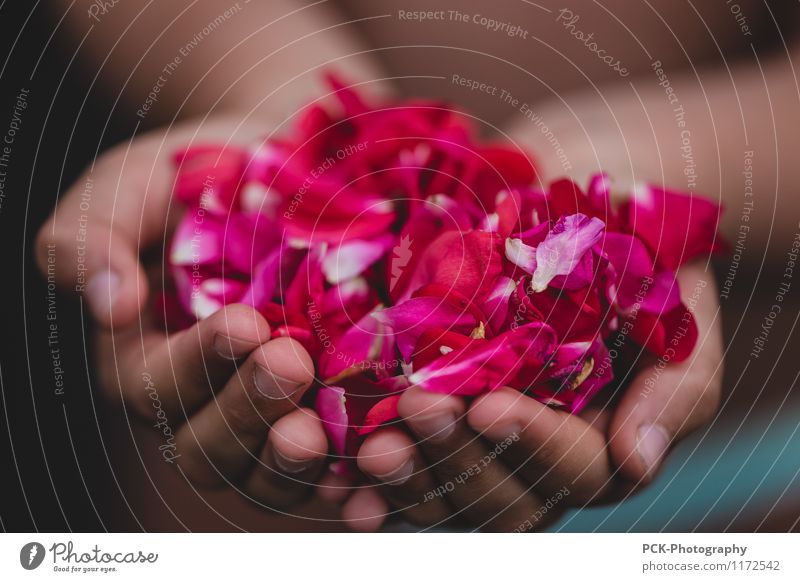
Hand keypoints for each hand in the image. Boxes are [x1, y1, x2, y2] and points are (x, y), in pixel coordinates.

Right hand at [35, 115, 329, 510]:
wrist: (284, 177)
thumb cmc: (197, 181)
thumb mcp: (128, 188)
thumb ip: (92, 236)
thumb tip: (109, 302)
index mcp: (146, 361)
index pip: (157, 388)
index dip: (198, 366)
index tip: (245, 323)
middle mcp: (205, 405)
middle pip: (211, 449)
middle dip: (250, 414)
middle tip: (292, 364)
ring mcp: (269, 418)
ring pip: (271, 474)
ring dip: (299, 463)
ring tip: (330, 431)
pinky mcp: (327, 418)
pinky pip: (336, 469)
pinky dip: (355, 478)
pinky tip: (381, 465)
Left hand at [343, 261, 722, 530]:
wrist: (571, 196)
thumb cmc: (637, 253)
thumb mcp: (678, 311)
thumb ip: (674, 389)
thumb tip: (636, 464)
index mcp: (600, 444)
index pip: (573, 468)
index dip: (533, 444)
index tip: (492, 405)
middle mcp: (532, 458)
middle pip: (498, 496)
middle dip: (458, 457)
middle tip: (418, 410)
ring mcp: (476, 442)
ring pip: (441, 488)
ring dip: (405, 475)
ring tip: (370, 447)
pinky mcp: (426, 412)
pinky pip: (397, 454)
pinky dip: (364, 472)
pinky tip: (336, 471)